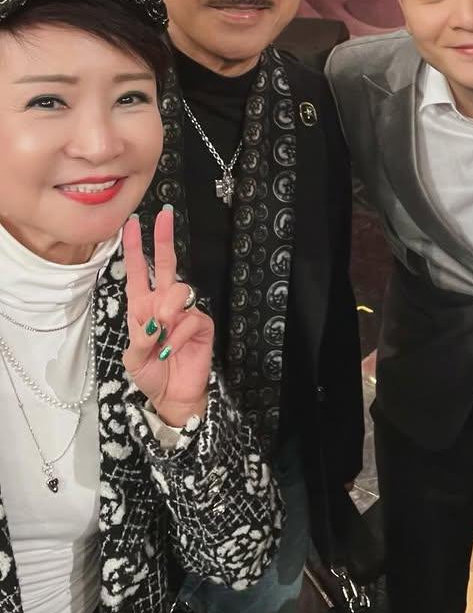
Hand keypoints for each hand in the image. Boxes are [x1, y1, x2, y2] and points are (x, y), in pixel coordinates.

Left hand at [122, 209, 213, 427]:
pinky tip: (169, 349)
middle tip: (165, 217)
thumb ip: (139, 338)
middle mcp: (163, 304)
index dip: (134, 247)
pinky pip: (190, 319)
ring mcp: (184, 312)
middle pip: (165, 265)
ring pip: (179, 290)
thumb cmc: (150, 374)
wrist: (172, 395)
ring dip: (167, 309)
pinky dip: (176, 336)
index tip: (133, 223)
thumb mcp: (132, 358)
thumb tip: (154, 322)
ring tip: (161, 329)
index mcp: (142, 306)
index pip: (138, 271)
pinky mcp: (201, 324)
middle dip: (163, 239)